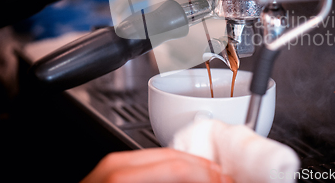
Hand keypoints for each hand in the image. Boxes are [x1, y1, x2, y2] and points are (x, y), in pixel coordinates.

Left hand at [81, 148, 232, 182]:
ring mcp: (112, 164)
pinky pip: (149, 159)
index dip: (205, 175)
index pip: (177, 169)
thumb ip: (172, 180)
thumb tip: (202, 180)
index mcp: (123, 178)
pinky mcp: (112, 167)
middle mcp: (116, 165)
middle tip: (220, 177)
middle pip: (173, 157)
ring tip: (206, 175)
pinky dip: (170, 166)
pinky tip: (181, 173)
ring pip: (162, 154)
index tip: (222, 181)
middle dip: (202, 168)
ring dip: (189, 165)